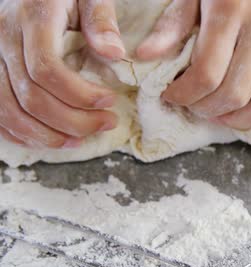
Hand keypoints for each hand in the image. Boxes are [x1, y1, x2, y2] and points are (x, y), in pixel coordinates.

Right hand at [0, 0, 123, 147]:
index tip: (110, 101)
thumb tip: (114, 53)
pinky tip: (51, 139)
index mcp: (32, 17)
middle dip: (72, 120)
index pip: (46, 68)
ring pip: (8, 110)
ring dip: (47, 134)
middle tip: (107, 123)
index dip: (79, 94)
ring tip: (82, 139)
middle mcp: (3, 37)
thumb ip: (101, 20)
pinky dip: (21, 133)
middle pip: (30, 96)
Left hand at [136, 0, 250, 129]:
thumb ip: (173, 23)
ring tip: (229, 116)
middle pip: (238, 92)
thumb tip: (143, 56)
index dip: (185, 96)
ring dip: (248, 120)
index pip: (206, 74)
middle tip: (199, 108)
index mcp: (230, 6)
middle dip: (211, 110)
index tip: (174, 97)